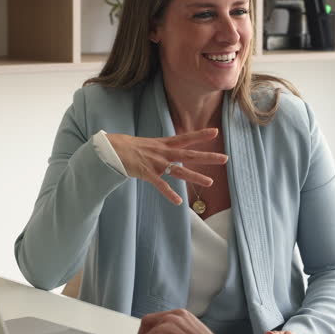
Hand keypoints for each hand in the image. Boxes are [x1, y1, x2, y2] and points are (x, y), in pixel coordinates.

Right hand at [106, 128, 227, 204]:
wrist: (109, 148)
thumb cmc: (127, 147)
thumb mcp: (148, 144)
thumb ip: (160, 149)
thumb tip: (168, 154)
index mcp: (163, 144)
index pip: (185, 138)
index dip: (200, 135)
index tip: (215, 132)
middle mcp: (162, 152)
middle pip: (189, 154)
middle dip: (208, 157)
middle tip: (225, 158)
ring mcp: (156, 162)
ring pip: (179, 170)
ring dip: (195, 176)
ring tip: (210, 182)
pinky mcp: (146, 172)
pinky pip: (160, 184)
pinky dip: (169, 193)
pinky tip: (178, 201)